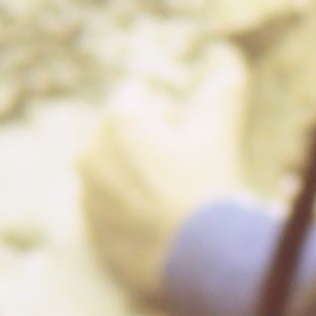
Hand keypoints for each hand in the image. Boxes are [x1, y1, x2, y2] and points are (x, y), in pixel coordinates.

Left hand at [80, 53, 247, 304]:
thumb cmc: (210, 189)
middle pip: (119, 132)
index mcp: (117, 121)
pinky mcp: (91, 231)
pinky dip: (129, 210)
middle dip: (147, 140)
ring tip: (173, 198)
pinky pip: (109, 209)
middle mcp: (91, 154)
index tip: (186, 132)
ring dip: (137, 175)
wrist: (200, 261)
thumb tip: (228, 54)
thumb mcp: (219, 131)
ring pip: (112, 171)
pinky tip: (161, 224)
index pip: (137, 95)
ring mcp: (87, 196)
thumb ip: (222, 87)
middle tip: (184, 165)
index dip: (167, 110)